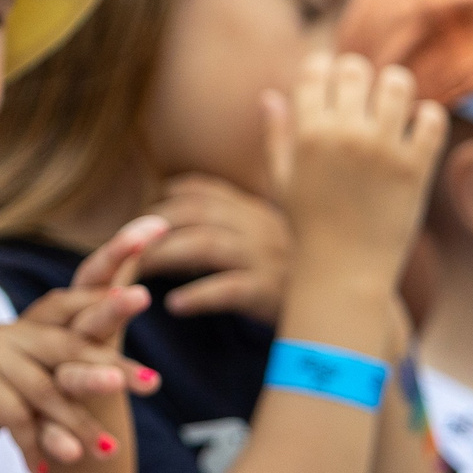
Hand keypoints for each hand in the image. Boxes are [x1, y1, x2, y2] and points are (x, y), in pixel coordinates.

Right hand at [0, 217, 165, 468]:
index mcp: (25, 327)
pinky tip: (46, 471)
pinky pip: (14, 416)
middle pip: (67, 347)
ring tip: (108, 451)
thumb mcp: (22, 385)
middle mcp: (7, 333)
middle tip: (151, 384)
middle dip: (111, 368)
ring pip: (45, 390)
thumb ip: (58, 377)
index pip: (69, 307)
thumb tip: (118, 378)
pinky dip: (34, 446)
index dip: (104, 302)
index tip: (142, 298)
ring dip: (78, 426)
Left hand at [139, 173, 289, 318]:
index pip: (205, 191)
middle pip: (197, 214)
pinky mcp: (270, 291)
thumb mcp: (277, 228)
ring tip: (137, 271)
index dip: (168, 199)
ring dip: (167, 255)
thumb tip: (207, 167)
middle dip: (156, 226)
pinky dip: (199, 295)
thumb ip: (241, 206)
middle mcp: (260, 226)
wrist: (347, 300)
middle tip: (125, 247)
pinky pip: (229, 289)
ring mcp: (266, 257)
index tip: (144, 215)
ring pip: (207, 246)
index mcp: (257, 209)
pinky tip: (175, 305)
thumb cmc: (304, 267)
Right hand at [271, 53, 447, 291]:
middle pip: (356, 68)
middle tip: (362, 95)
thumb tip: (270, 96)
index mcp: (308, 134)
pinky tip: (416, 131)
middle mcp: (345, 135)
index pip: (317, 69)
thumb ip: (276, 135)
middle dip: (358, 76)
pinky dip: (426, 118)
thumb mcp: (282, 181)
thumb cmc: (308, 228)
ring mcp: (383, 150)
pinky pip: (432, 117)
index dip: (323, 68)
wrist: (344, 272)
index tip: (330, 82)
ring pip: (399, 83)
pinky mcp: (416, 167)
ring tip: (392, 106)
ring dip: (395, 88)